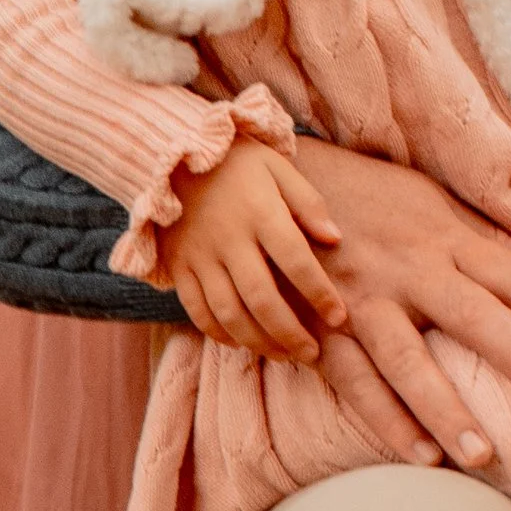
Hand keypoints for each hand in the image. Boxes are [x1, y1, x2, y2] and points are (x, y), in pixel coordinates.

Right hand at [155, 140, 350, 360]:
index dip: (319, 292)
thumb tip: (335, 239)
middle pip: (260, 298)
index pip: (295, 260)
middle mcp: (228, 239)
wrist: (171, 156)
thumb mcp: (277, 167)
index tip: (339, 317)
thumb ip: (308, 203)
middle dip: (289, 333)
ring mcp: (199, 256)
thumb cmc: (237, 163)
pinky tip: (242, 343)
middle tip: (312, 354)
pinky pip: (197, 310)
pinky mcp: (178, 266)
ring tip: (284, 355)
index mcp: (259, 212)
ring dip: (258, 341)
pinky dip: (219, 334)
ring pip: (228, 313)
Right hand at [290, 137, 510, 472]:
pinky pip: (356, 383)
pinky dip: (386, 421)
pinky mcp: (323, 329)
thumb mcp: (430, 199)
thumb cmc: (368, 197)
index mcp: (445, 238)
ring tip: (482, 454)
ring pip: (409, 361)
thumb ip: (481, 232)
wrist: (278, 188)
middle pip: (473, 316)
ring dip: (446, 409)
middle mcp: (410, 270)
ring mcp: (363, 302)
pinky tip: (419, 456)